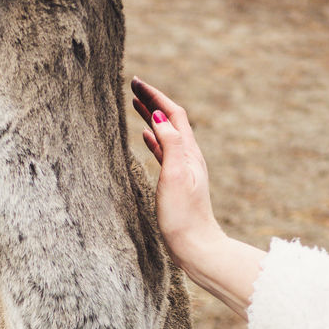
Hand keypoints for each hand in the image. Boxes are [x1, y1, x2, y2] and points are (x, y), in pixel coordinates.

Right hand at [130, 76, 219, 265]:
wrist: (196, 246)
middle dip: (152, 101)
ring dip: (151, 117)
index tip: (135, 81)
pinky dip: (153, 139)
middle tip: (132, 87)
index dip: (155, 95)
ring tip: (135, 105)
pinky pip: (164, 151)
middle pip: (170, 120)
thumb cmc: (183, 216)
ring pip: (166, 134)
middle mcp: (189, 157)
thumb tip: (159, 114)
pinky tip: (144, 137)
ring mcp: (184, 169)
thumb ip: (170, 143)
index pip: (172, 113)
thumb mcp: (174, 175)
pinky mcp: (177, 183)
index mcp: (189, 152)